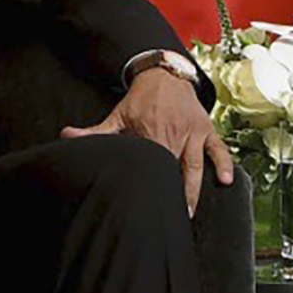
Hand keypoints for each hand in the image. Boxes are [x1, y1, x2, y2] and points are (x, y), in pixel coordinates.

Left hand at [65, 66, 233, 213]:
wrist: (165, 73)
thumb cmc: (140, 99)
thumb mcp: (116, 115)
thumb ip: (94, 132)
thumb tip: (66, 136)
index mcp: (151, 133)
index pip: (150, 164)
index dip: (149, 185)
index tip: (145, 204)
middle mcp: (174, 134)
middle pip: (173, 170)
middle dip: (172, 195)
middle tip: (169, 219)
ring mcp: (193, 133)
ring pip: (195, 166)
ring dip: (193, 190)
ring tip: (188, 212)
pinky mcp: (206, 130)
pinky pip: (217, 149)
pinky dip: (223, 164)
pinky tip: (226, 181)